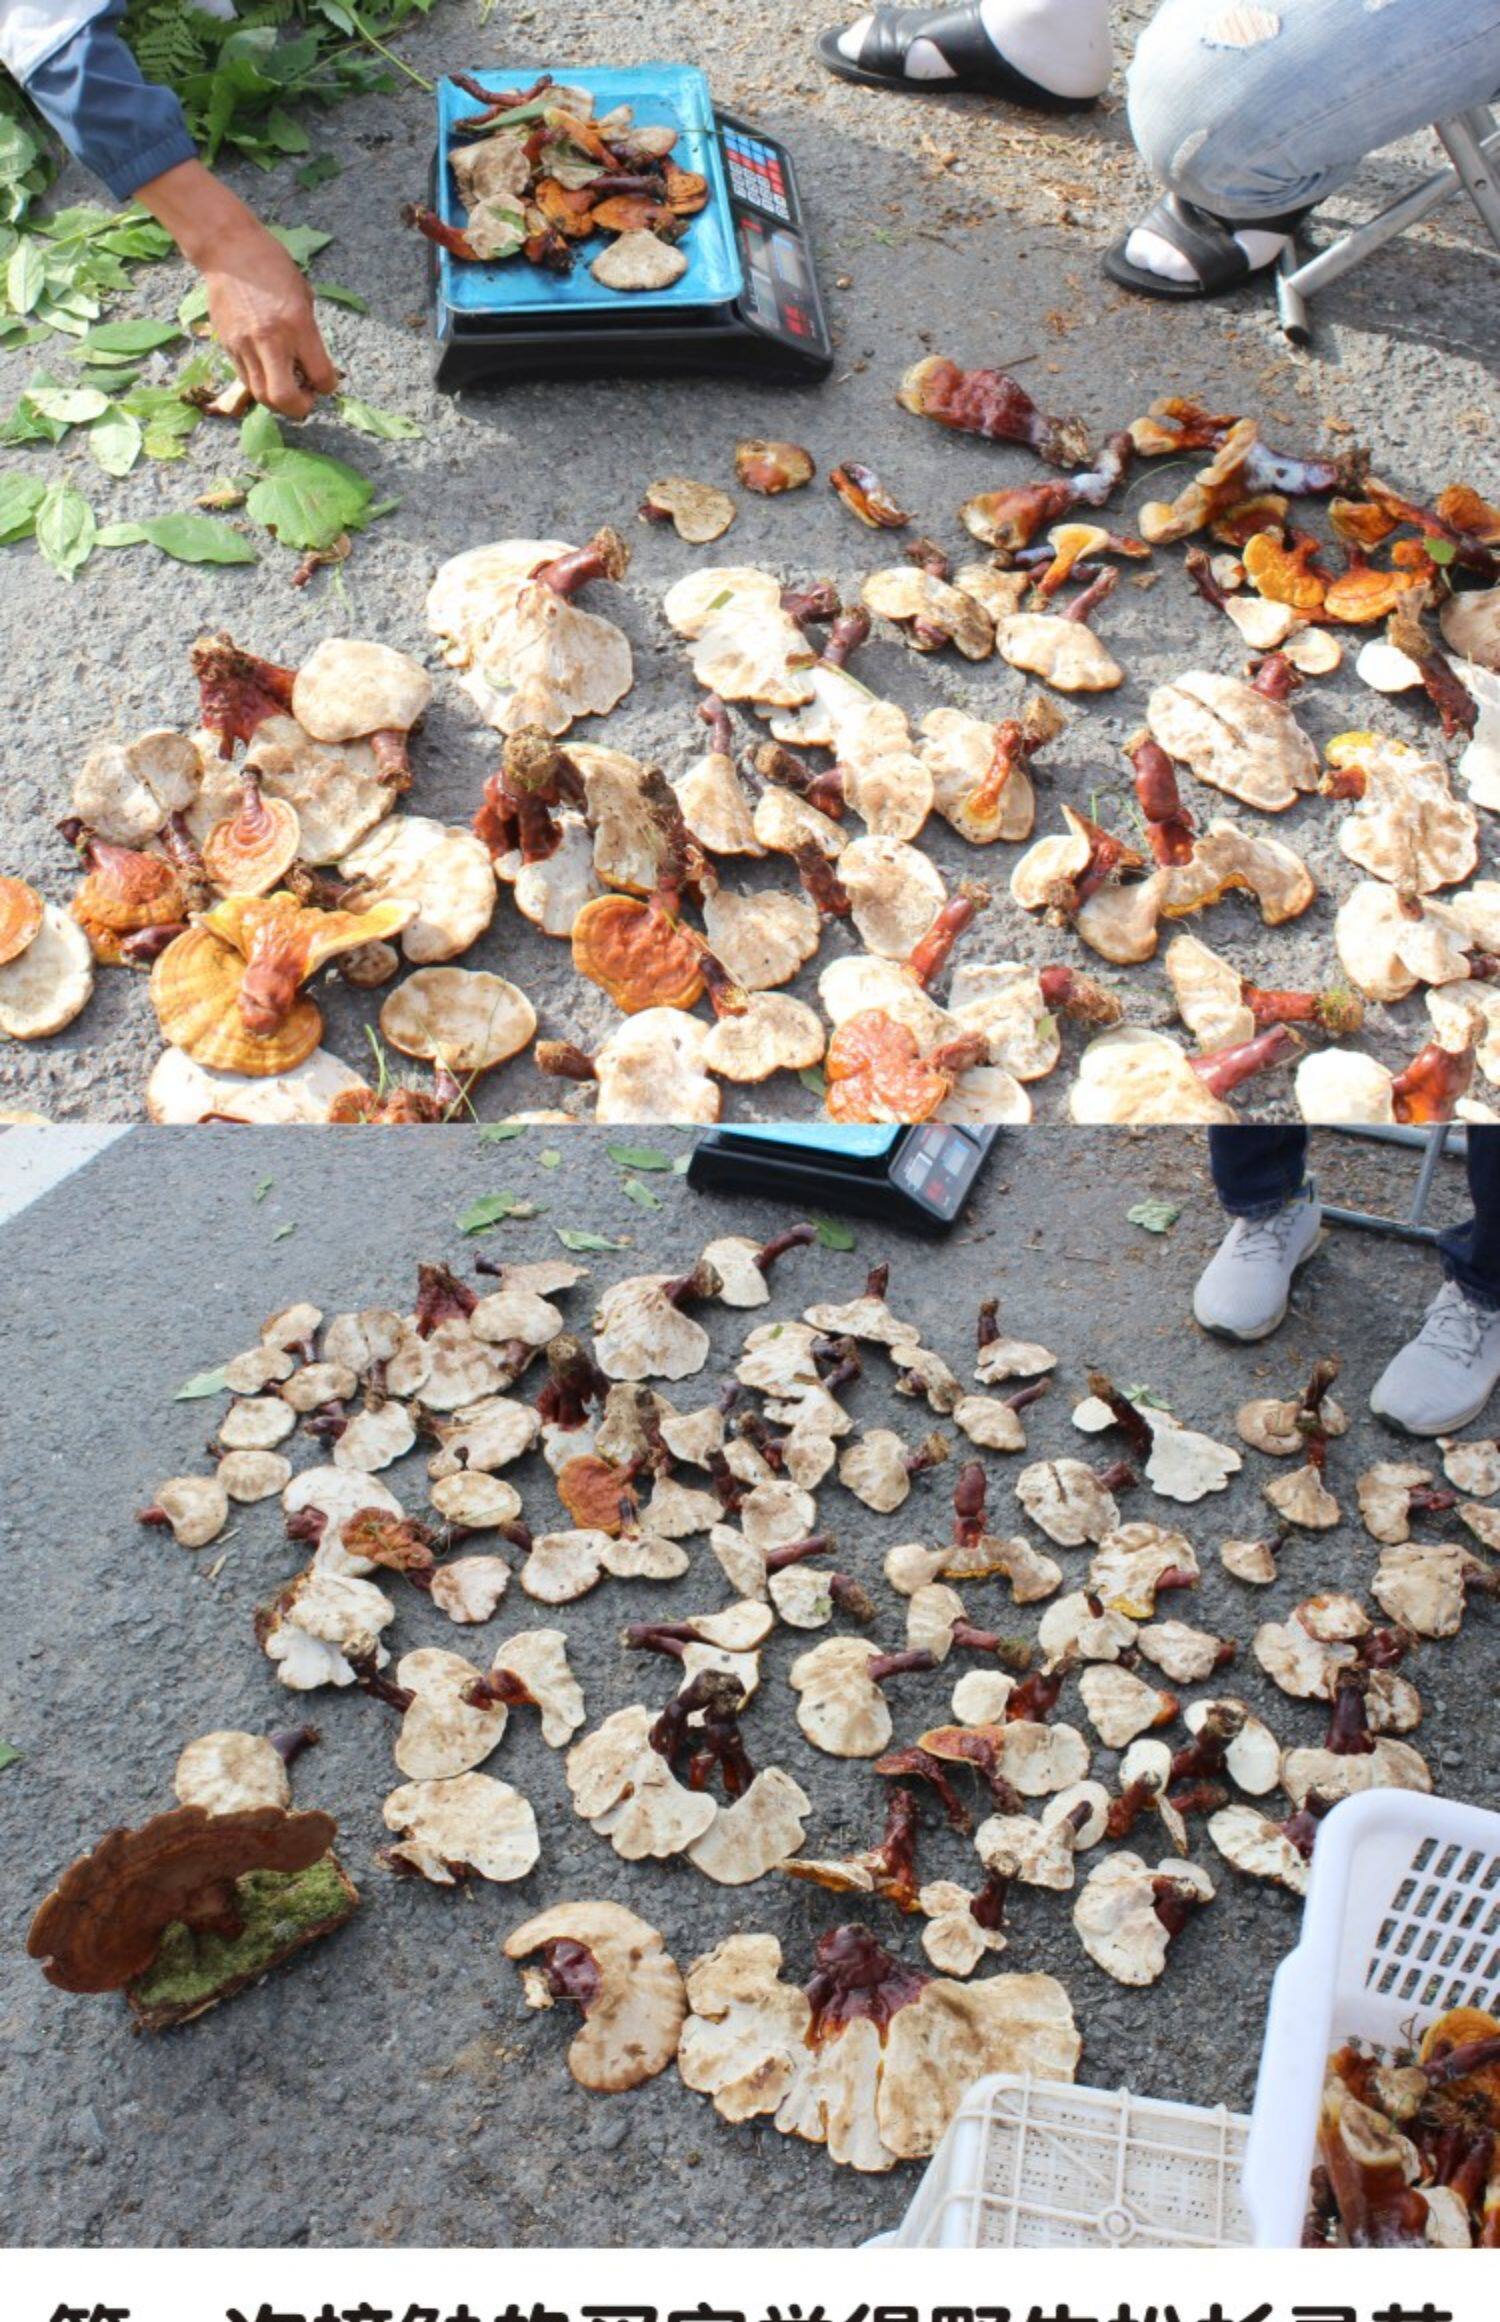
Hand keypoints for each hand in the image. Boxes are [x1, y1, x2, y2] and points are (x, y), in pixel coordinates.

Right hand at [203, 220, 339, 418]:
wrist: (228, 248)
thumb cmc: (272, 266)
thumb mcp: (303, 296)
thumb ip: (309, 335)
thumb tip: (312, 367)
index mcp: (298, 325)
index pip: (320, 377)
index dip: (327, 387)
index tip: (325, 382)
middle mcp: (270, 339)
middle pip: (284, 399)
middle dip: (300, 408)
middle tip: (305, 397)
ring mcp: (245, 344)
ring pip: (261, 395)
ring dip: (278, 400)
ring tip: (287, 386)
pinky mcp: (228, 345)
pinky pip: (246, 379)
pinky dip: (260, 383)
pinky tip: (268, 371)